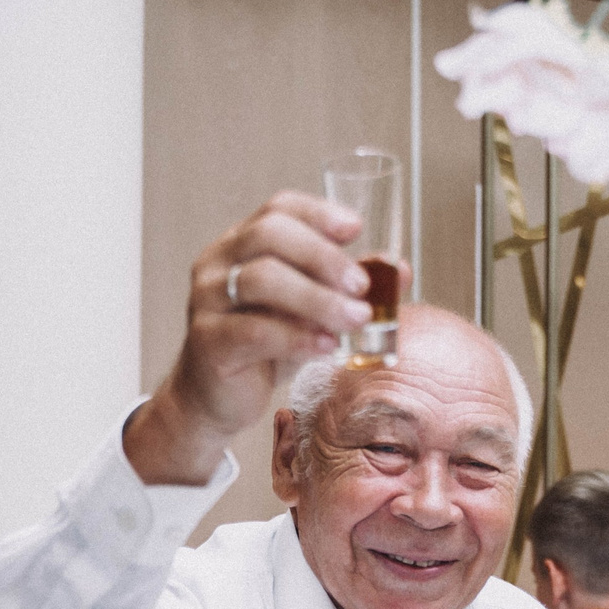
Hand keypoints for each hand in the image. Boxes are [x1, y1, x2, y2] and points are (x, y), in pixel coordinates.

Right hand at [127, 192, 395, 485]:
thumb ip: (346, 287)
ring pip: (262, 280)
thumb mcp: (308, 311)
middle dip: (323, 256)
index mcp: (241, 244)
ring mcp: (207, 301)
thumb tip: (401, 272)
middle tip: (361, 284)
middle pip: (269, 236)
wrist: (215, 399)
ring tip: (356, 319)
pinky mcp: (207, 342)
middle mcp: (218, 264)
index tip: (356, 229)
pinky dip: (298, 337)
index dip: (318, 214)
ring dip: (318, 298)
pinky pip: (255, 331)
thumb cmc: (264, 348)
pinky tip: (326, 346)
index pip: (278, 210)